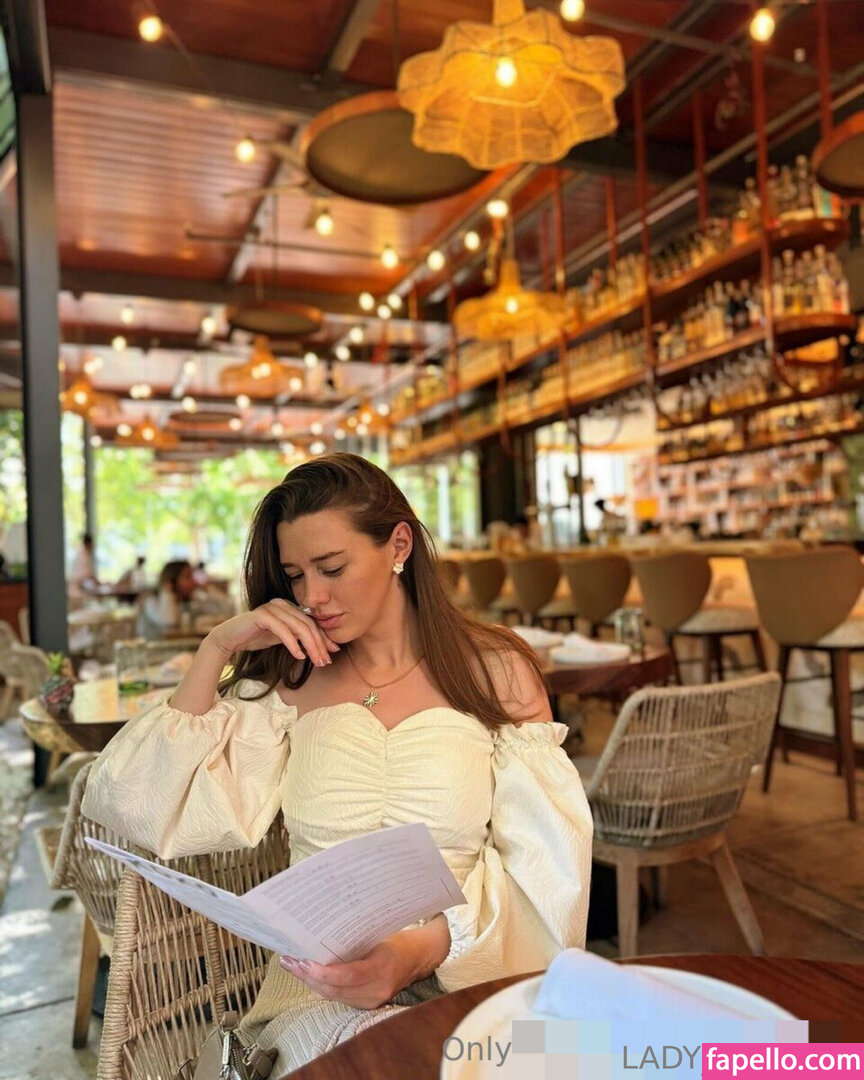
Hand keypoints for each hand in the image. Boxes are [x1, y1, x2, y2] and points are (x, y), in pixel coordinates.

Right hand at [205, 599, 339, 667]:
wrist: (229, 639)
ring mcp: (272, 607)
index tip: (333, 653)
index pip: (311, 622)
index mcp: (289, 607)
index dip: (324, 637)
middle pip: (307, 624)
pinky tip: (299, 656)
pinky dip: (293, 644)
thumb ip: (299, 639)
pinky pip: (282, 630)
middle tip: (326, 661)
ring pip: (298, 627)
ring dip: (310, 646)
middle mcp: (282, 603)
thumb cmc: (255, 638)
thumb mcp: (283, 638)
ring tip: (316, 661)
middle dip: (319, 644)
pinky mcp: (261, 615)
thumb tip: (323, 648)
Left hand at [279, 917, 450, 1009]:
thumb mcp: (377, 935)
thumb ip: (353, 940)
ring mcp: (370, 1001)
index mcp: (381, 969)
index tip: (303, 961)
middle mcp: (375, 990)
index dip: (323, 972)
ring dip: (310, 981)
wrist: (416, 958)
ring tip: (292, 965)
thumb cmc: (396, 940)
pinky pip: (337, 996)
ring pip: (332, 995)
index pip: (347, 976)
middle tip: (289, 960)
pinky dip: (321, 985)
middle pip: (334, 989)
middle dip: (308, 976)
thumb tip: (320, 932)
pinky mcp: (364, 1004)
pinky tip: (308, 973)